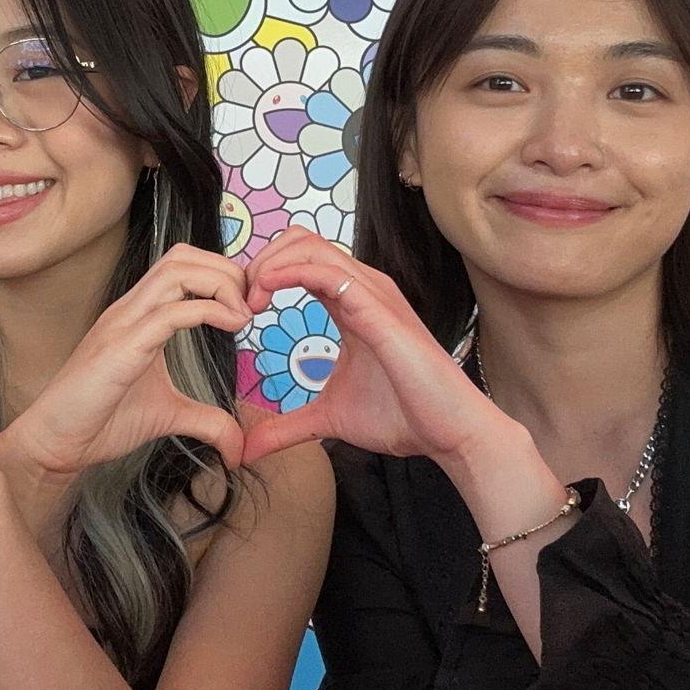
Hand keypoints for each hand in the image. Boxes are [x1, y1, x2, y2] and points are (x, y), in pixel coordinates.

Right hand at [0, 244, 248, 489]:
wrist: (55, 444)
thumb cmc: (101, 422)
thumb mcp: (168, 415)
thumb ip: (206, 420)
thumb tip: (238, 446)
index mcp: (138, 315)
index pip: (182, 265)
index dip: (223, 275)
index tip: (248, 309)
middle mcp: (130, 309)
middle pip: (183, 256)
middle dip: (227, 270)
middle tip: (252, 307)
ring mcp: (123, 324)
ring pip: (176, 270)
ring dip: (221, 283)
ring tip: (243, 315)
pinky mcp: (121, 348)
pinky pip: (169, 312)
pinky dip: (209, 311)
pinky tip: (231, 327)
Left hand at [236, 226, 500, 467]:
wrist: (450, 433)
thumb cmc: (403, 417)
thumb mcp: (328, 420)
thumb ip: (286, 428)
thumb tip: (245, 449)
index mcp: (352, 302)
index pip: (300, 259)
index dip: (263, 273)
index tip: (240, 311)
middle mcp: (363, 288)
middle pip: (300, 241)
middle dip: (260, 261)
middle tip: (240, 303)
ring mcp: (374, 294)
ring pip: (310, 246)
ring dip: (268, 264)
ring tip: (249, 301)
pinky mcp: (379, 310)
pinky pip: (328, 272)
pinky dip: (289, 272)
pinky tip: (265, 292)